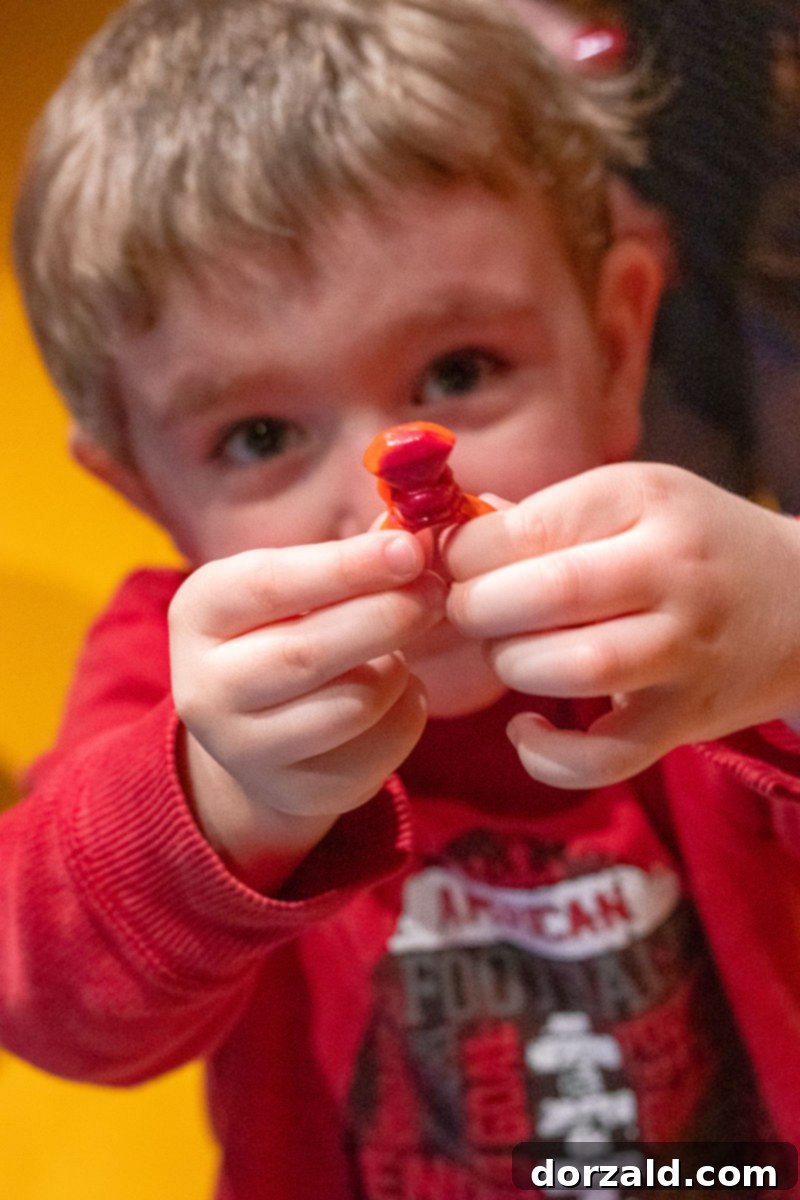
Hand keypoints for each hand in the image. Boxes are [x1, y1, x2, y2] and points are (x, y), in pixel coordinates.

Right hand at [169, 531, 445, 887]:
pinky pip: (379, 748)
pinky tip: (396, 693)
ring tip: (404, 645)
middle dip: (387, 615)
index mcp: (198, 613)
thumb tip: (415, 541)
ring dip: (398, 668)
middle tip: (435, 590)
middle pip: (309, 652)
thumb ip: (345, 565)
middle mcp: (206, 687)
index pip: (269, 584)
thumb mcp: (294, 590)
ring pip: (352, 704)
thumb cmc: (284, 632)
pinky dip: (406, 710)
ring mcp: (245, 750)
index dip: (347, 566)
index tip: (410, 548)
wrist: (255, 731)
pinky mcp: (297, 792)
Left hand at [444, 462, 799, 788]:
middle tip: (467, 613)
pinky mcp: (686, 718)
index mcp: (641, 499)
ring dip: (512, 667)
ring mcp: (682, 649)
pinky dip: (549, 755)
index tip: (445, 569)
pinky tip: (526, 729)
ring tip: (509, 655)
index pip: (523, 529)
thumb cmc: (693, 543)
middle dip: (477, 610)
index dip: (461, 557)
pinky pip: (606, 756)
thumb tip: (445, 538)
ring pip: (572, 669)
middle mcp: (669, 570)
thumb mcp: (632, 499)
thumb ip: (544, 517)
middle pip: (544, 594)